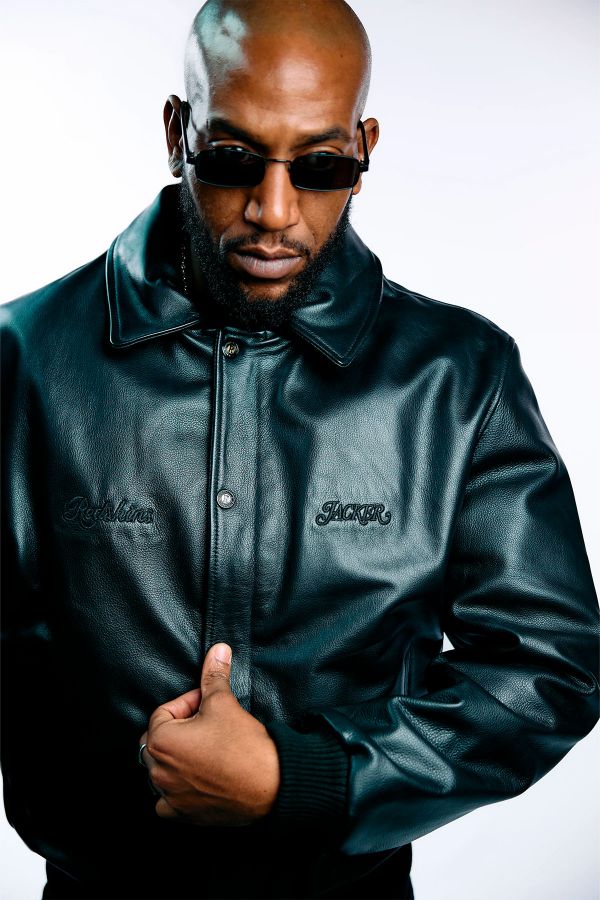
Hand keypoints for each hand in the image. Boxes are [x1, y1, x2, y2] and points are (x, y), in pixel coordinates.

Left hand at [138, 643, 280, 825]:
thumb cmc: (243, 745)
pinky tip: (194, 781)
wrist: (270, 784)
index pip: (164, 712)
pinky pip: (166, 803)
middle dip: (179, 730)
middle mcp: (158, 772)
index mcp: (161, 741)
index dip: (188, 704)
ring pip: (160, 771)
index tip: (209, 706)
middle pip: (158, 741)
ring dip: (175, 759)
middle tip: (207, 726)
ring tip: (204, 751)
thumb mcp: (224, 702)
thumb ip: (214, 675)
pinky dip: (175, 793)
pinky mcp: (184, 814)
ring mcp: (170, 796)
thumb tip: (217, 650)